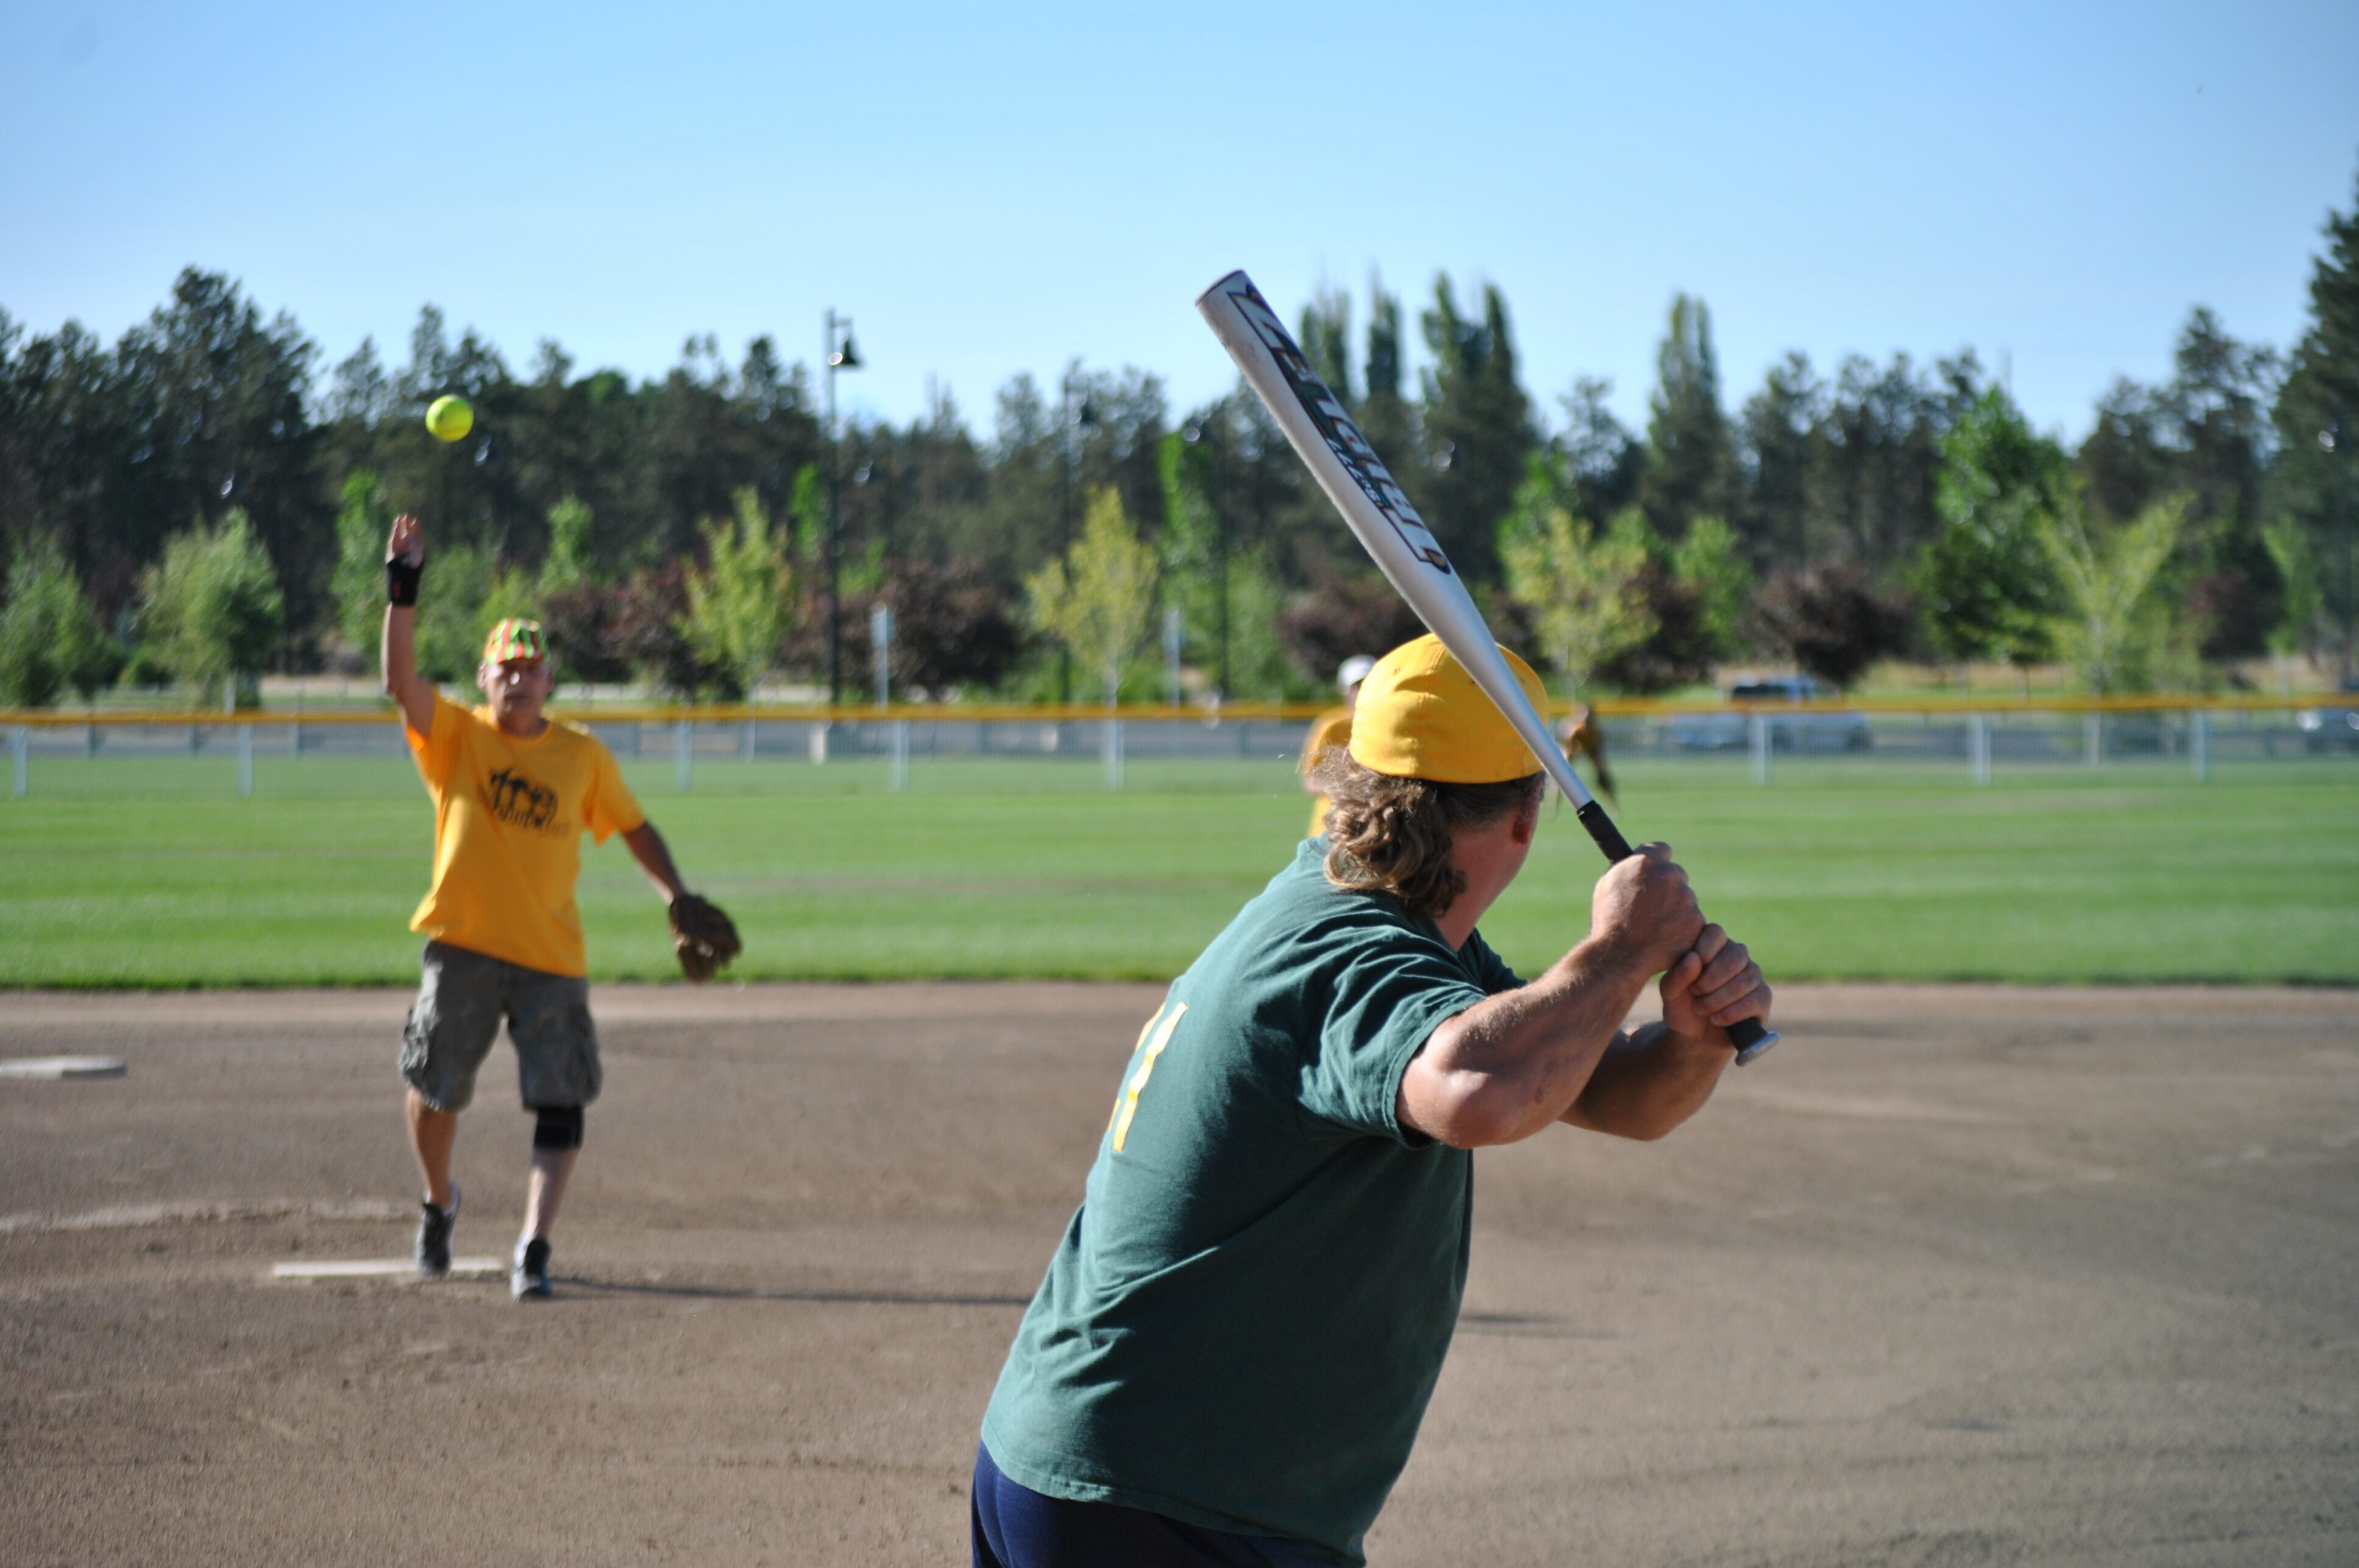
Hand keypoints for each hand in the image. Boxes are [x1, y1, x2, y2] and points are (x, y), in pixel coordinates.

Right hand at [386, 514, 423, 565]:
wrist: (404, 573)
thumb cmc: (414, 564)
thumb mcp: (417, 551)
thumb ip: (414, 540)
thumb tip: (407, 531)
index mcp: (417, 549)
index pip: (417, 536)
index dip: (416, 528)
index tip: (415, 520)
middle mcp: (408, 548)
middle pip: (407, 534)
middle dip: (407, 525)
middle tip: (406, 516)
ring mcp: (400, 549)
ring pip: (399, 535)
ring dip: (399, 526)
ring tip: (399, 518)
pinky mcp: (392, 550)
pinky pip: (393, 539)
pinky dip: (394, 531)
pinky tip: (396, 525)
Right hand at [1589, 843, 1702, 978]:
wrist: (1621, 954)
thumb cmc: (1608, 920)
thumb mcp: (1607, 884)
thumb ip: (1627, 868)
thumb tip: (1637, 860)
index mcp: (1646, 862)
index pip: (1662, 849)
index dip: (1658, 862)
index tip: (1654, 873)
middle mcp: (1670, 875)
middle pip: (1676, 874)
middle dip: (1668, 887)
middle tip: (1653, 907)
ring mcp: (1686, 898)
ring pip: (1686, 899)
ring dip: (1676, 909)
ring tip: (1654, 927)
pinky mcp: (1697, 921)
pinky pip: (1694, 921)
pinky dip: (1683, 929)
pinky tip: (1666, 938)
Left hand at [1660, 924, 1769, 1042]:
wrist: (1694, 1036)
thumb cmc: (1681, 1006)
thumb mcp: (1670, 993)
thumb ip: (1677, 975)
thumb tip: (1695, 958)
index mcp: (1713, 946)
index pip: (1716, 932)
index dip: (1704, 950)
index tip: (1692, 969)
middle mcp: (1736, 956)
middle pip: (1734, 956)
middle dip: (1710, 980)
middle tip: (1695, 994)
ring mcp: (1752, 975)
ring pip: (1745, 980)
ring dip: (1718, 999)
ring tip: (1701, 1009)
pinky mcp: (1763, 997)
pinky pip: (1756, 999)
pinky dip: (1732, 1012)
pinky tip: (1716, 1019)